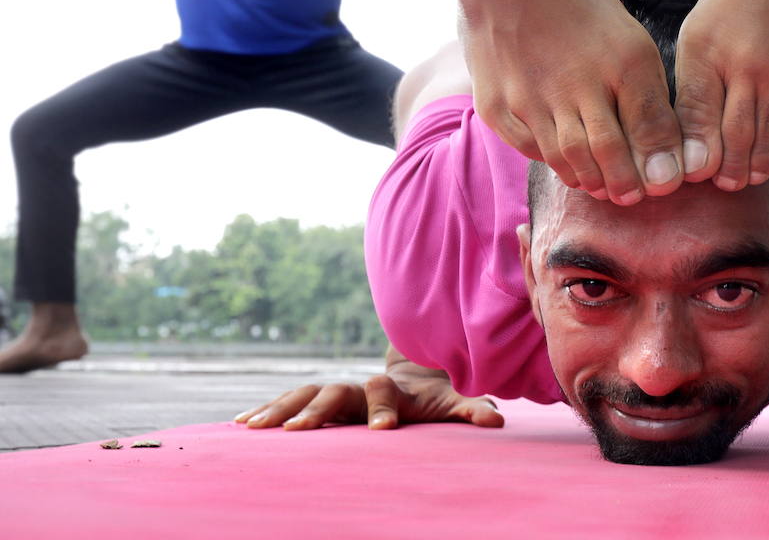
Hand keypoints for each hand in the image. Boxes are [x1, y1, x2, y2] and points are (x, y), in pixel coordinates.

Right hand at [234, 371, 503, 430]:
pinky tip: (240, 426)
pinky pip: (291, 403)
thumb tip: (498, 421)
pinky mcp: (322, 401)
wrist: (416, 368)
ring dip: (281, 409)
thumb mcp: (456, 400)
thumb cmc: (438, 395)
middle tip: (296, 431)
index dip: (381, 410)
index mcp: (394, 389)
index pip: (384, 393)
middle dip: (316, 410)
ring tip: (254, 428)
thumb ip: (472, 409)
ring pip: (305, 394)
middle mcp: (361, 387)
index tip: (380, 431)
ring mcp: (338, 393)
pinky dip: (268, 411)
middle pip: (334, 391)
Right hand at [410, 0, 684, 205]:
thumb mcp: (625, 38)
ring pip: (571, 160)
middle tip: (637, 193)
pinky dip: (553, 161)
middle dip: (629, 183)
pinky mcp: (498, 104)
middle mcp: (580, 83)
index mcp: (624, 60)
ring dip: (593, 179)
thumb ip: (645, 98)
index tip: (668, 181)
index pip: (651, 133)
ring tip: (607, 184)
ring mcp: (533, 97)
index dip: (662, 167)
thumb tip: (665, 158)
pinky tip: (567, 161)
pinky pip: (532, 149)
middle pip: (611, 157)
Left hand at [674, 0, 768, 189]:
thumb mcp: (708, 17)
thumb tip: (700, 151)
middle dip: (737, 170)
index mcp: (706, 50)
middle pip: (741, 146)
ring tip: (767, 160)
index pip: (700, 138)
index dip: (706, 166)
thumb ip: (701, 83)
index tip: (712, 171)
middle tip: (740, 177)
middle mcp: (750, 64)